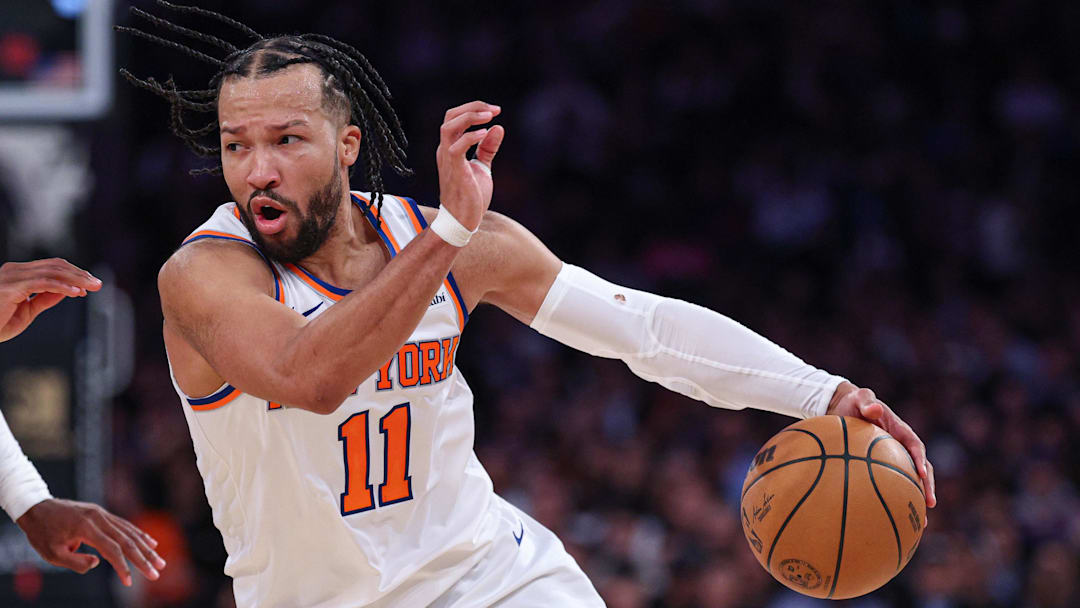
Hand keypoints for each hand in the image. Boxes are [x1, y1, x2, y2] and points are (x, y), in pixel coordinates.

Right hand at [0, 259, 101, 342]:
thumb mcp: (26, 312)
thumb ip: (44, 300)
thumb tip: (66, 292)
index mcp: (17, 274)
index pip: (51, 267)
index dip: (72, 274)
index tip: (89, 285)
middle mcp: (14, 271)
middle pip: (55, 265)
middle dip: (79, 274)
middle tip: (98, 284)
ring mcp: (11, 277)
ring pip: (52, 271)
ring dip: (76, 279)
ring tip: (92, 287)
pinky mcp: (10, 287)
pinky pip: (43, 283)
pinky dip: (63, 286)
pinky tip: (76, 293)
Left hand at [16, 498, 165, 586]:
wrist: (37, 508)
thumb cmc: (42, 533)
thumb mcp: (52, 554)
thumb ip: (76, 562)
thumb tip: (98, 563)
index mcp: (86, 528)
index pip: (112, 550)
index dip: (123, 567)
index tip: (129, 582)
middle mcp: (98, 518)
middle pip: (127, 540)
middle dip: (144, 558)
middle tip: (158, 571)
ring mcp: (102, 514)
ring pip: (130, 532)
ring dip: (146, 547)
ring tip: (160, 560)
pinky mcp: (102, 513)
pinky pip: (125, 525)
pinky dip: (139, 535)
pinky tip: (150, 543)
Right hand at [435, 100, 504, 230]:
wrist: (462, 221)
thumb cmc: (470, 197)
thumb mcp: (482, 168)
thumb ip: (487, 149)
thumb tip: (498, 128)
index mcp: (450, 148)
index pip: (455, 118)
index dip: (474, 109)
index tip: (495, 111)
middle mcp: (445, 150)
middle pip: (450, 116)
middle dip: (472, 107)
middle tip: (493, 110)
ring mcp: (448, 159)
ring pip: (449, 126)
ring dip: (469, 117)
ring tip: (489, 116)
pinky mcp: (455, 170)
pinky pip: (457, 147)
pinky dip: (470, 136)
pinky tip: (485, 133)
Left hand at [826, 382, 936, 510]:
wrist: (844, 407)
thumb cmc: (853, 402)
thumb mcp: (859, 398)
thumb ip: (867, 402)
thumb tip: (875, 409)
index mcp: (900, 431)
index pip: (915, 446)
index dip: (920, 459)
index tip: (922, 473)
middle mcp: (901, 446)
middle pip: (920, 468)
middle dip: (927, 486)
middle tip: (930, 504)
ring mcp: (894, 458)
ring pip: (909, 481)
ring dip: (916, 499)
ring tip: (920, 522)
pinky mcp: (883, 467)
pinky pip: (891, 485)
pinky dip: (894, 499)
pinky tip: (890, 519)